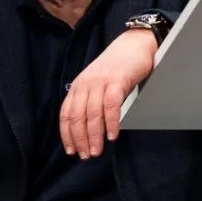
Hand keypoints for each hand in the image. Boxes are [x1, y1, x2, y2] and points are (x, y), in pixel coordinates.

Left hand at [60, 28, 156, 158]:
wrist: (134, 44)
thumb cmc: (117, 67)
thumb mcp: (97, 83)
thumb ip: (90, 101)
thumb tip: (86, 128)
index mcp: (78, 85)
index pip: (66, 114)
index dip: (67, 134)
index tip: (71, 151)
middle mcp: (86, 84)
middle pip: (78, 116)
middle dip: (80, 139)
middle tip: (85, 156)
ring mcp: (101, 82)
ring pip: (93, 114)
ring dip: (94, 136)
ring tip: (97, 151)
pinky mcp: (117, 81)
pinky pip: (111, 106)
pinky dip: (110, 123)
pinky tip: (112, 136)